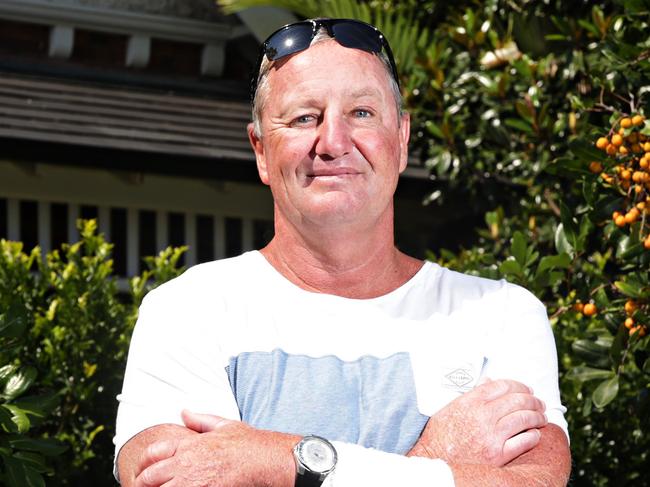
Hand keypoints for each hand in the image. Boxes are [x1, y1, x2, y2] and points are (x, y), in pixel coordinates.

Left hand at [135, 411, 299, 486]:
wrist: (264, 460)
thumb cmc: (248, 444)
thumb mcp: (224, 425)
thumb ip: (200, 420)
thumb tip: (184, 412)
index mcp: (188, 444)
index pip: (152, 453)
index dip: (144, 463)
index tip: (144, 471)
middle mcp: (185, 462)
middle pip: (149, 477)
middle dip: (144, 484)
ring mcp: (191, 481)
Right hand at [407, 379, 546, 466]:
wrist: (435, 461)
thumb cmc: (440, 436)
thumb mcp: (450, 408)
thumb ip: (471, 394)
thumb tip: (488, 381)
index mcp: (470, 402)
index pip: (502, 386)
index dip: (518, 385)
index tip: (526, 389)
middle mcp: (483, 416)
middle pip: (517, 400)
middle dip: (532, 400)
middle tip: (538, 403)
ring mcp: (492, 436)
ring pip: (524, 419)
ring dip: (537, 416)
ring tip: (541, 417)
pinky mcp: (498, 455)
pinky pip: (524, 442)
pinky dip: (533, 436)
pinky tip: (535, 434)